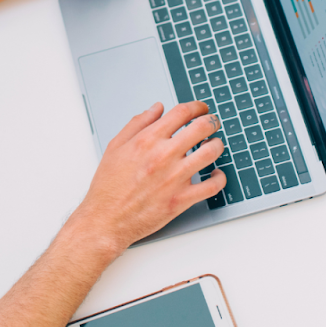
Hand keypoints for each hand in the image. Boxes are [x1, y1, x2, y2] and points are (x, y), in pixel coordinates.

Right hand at [73, 102, 225, 248]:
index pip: (182, 113)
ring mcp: (175, 178)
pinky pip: (212, 186)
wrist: (106, 219)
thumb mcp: (116, 147)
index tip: (201, 109)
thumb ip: (137, 124)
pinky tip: (216, 174)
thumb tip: (157, 108)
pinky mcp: (181, 199)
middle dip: (212, 121)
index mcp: (147, 140)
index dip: (197, 107)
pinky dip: (219, 178)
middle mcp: (163, 155)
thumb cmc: (109, 186)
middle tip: (213, 123)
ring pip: (211, 152)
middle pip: (202, 127)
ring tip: (214, 145)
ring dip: (218, 145)